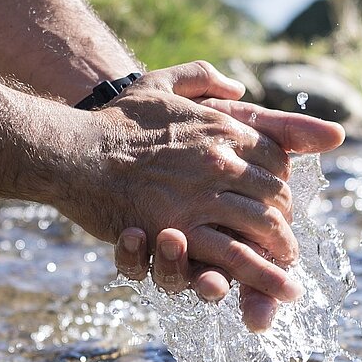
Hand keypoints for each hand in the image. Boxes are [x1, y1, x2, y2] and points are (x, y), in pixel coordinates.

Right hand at [62, 61, 301, 303]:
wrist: (72, 152)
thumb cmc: (114, 121)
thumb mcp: (160, 83)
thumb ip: (200, 76)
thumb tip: (238, 87)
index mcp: (222, 128)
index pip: (275, 159)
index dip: (282, 184)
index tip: (280, 202)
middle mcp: (221, 161)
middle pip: (275, 195)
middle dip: (286, 223)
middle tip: (287, 245)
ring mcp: (202, 195)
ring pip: (262, 227)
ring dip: (280, 252)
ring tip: (288, 275)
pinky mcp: (179, 229)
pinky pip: (230, 254)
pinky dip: (257, 272)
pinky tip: (269, 284)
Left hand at [113, 94, 344, 330]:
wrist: (142, 116)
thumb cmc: (199, 123)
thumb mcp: (242, 121)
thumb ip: (287, 132)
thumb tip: (337, 134)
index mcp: (239, 228)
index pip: (258, 268)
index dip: (265, 290)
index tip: (268, 306)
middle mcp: (204, 245)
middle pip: (214, 284)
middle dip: (213, 289)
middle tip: (212, 284)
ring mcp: (168, 247)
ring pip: (172, 279)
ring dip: (171, 269)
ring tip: (167, 240)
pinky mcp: (134, 243)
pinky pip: (132, 265)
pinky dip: (132, 257)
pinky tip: (131, 235)